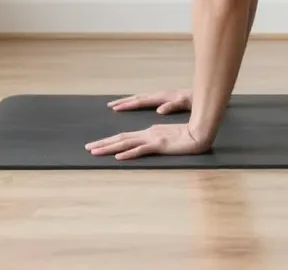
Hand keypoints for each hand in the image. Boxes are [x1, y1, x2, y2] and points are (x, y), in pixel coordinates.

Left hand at [85, 122, 209, 160]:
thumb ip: (155, 140)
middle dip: (102, 143)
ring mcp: (153, 139)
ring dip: (109, 147)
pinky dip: (129, 152)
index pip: (125, 136)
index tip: (96, 145)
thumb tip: (142, 144)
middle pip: (121, 138)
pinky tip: (119, 156)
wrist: (200, 133)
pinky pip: (141, 150)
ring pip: (126, 142)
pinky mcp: (159, 145)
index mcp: (149, 131)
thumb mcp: (167, 138)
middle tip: (87, 148)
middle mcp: (147, 133)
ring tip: (95, 151)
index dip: (109, 141)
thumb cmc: (186, 136)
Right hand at [107, 89, 191, 114]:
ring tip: (117, 105)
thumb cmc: (195, 99)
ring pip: (141, 98)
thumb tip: (159, 110)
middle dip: (124, 102)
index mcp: (162, 97)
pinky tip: (134, 106)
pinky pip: (147, 100)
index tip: (114, 107)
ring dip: (129, 102)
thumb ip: (174, 105)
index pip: (141, 100)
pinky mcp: (165, 99)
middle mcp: (159, 95)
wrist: (205, 94)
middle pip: (138, 98)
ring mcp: (162, 97)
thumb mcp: (186, 102)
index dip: (128, 104)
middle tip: (110, 105)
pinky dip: (137, 102)